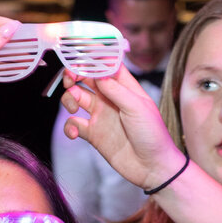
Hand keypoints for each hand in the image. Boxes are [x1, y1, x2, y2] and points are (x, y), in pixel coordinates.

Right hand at [60, 65, 183, 190]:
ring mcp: (101, 115)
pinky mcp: (93, 134)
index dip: (91, 57)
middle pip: (86, 78)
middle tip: (69, 80)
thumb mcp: (137, 107)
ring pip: (76, 97)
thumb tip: (98, 72)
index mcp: (124, 87)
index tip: (78, 55)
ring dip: (68, 98)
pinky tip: (75, 133)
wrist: (153, 167)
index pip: (105, 64)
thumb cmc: (153, 135)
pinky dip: (69, 126)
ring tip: (72, 106)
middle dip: (74, 75)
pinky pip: (74, 124)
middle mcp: (110, 98)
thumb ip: (116, 89)